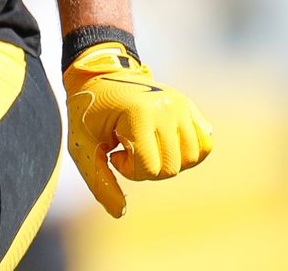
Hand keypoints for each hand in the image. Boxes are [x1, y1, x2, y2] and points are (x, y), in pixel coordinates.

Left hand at [63, 42, 213, 217]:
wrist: (97, 76)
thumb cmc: (86, 112)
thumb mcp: (82, 145)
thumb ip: (99, 180)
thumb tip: (119, 212)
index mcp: (139, 114)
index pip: (150, 169)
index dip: (129, 169)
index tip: (115, 151)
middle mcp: (166, 108)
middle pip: (172, 168)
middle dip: (148, 168)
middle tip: (128, 147)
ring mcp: (181, 105)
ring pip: (192, 159)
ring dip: (167, 160)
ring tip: (144, 142)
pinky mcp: (189, 106)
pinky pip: (205, 144)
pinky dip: (188, 152)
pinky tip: (164, 142)